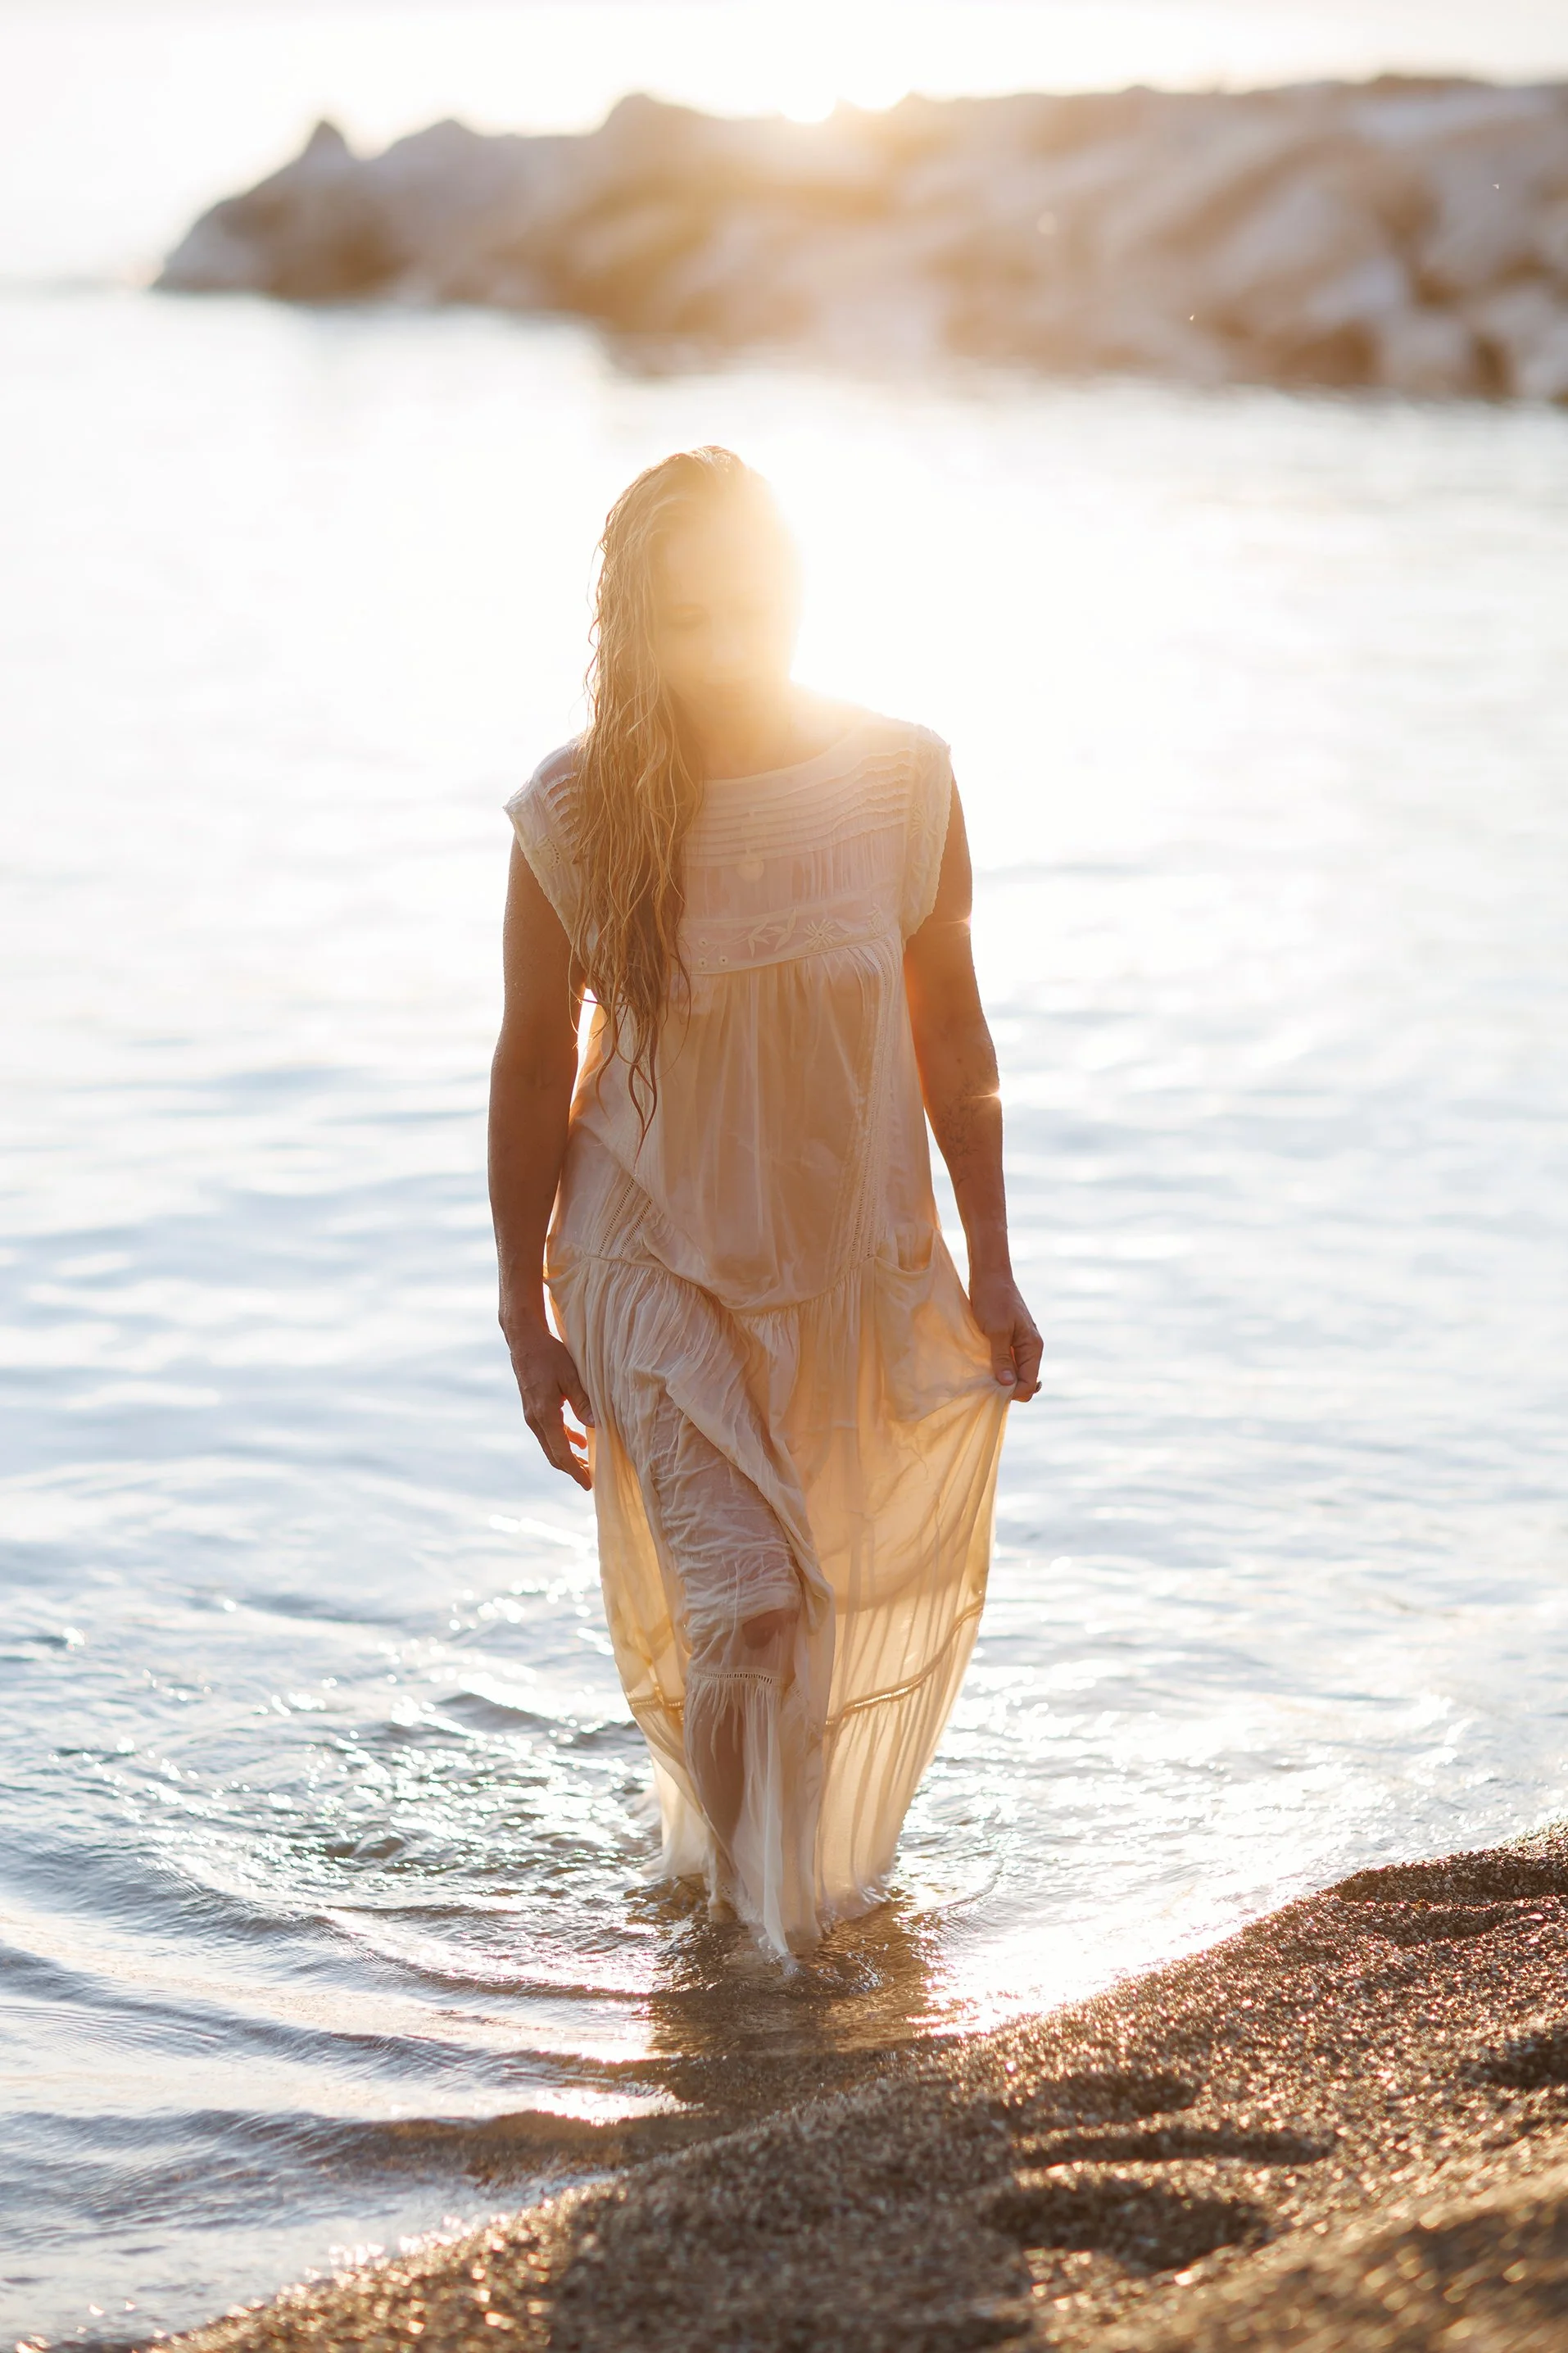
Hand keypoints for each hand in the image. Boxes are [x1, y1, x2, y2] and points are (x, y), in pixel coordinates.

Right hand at [506, 1319, 594, 1489]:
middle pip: (553, 1454)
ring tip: (586, 1463)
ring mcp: (531, 1415)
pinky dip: (563, 1440)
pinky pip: (548, 1432)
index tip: (587, 1483)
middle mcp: (535, 1419)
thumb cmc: (549, 1355)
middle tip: (589, 1479)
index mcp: (545, 1414)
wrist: (524, 1340)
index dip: (575, 1470)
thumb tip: (597, 1426)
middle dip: (571, 1469)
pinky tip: (579, 1440)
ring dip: (567, 1456)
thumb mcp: (571, 1377)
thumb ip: (583, 1403)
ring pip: (549, 1445)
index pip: (561, 1452)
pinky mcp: (533, 1408)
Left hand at [967, 1269, 1041, 1401]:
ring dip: (1001, 1378)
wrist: (989, 1275)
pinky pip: (1007, 1361)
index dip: (1011, 1393)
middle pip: (1024, 1381)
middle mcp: (1030, 1348)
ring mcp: (1020, 1344)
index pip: (1028, 1383)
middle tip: (985, 1386)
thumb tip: (1007, 1384)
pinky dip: (997, 1367)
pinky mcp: (1009, 1340)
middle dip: (1007, 1388)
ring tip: (982, 1378)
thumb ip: (1002, 1358)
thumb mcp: (996, 1331)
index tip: (991, 1392)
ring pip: (1015, 1372)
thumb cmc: (993, 1300)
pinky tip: (983, 1367)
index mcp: (1033, 1347)